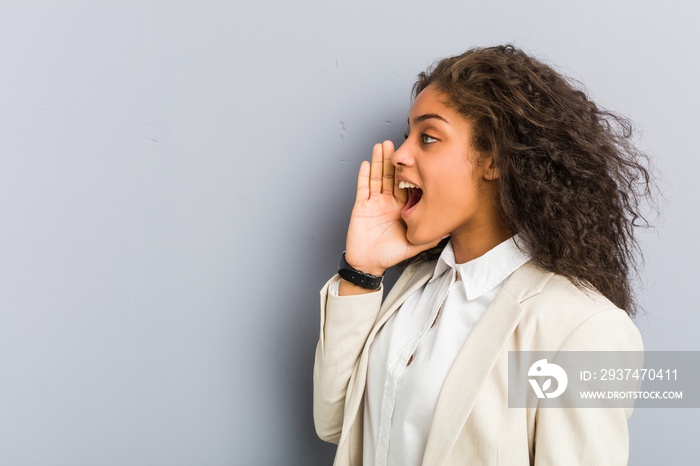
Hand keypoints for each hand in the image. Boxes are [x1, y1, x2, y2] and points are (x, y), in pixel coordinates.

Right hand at [344, 140, 441, 276]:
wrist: (369, 263)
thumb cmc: (389, 255)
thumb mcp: (413, 245)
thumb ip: (430, 238)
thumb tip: (449, 232)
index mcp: (401, 208)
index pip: (407, 186)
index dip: (410, 172)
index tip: (416, 158)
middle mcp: (387, 202)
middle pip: (390, 176)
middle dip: (392, 160)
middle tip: (396, 143)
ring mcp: (374, 203)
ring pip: (376, 177)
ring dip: (378, 161)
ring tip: (381, 146)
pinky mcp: (361, 207)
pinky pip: (362, 188)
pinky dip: (364, 176)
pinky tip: (367, 163)